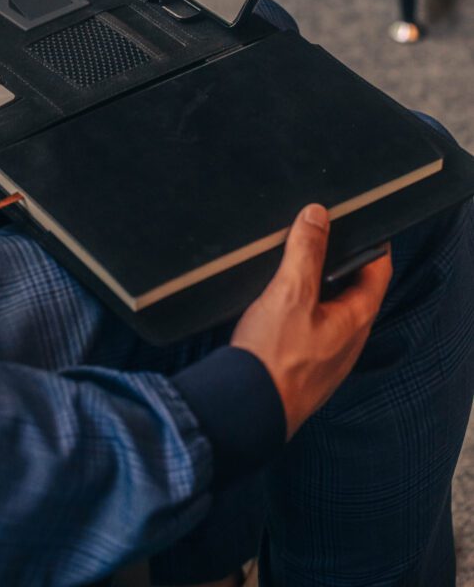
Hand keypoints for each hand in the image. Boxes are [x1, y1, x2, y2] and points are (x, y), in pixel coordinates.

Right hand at [231, 203, 391, 438]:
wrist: (245, 408)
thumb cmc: (273, 356)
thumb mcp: (290, 292)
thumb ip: (306, 251)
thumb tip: (317, 216)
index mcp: (355, 320)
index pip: (378, 273)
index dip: (374, 245)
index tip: (364, 224)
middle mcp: (348, 341)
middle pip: (357, 291)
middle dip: (344, 262)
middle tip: (324, 237)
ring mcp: (328, 357)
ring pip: (334, 311)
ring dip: (322, 286)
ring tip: (299, 264)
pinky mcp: (305, 367)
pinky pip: (315, 329)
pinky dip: (305, 309)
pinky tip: (281, 304)